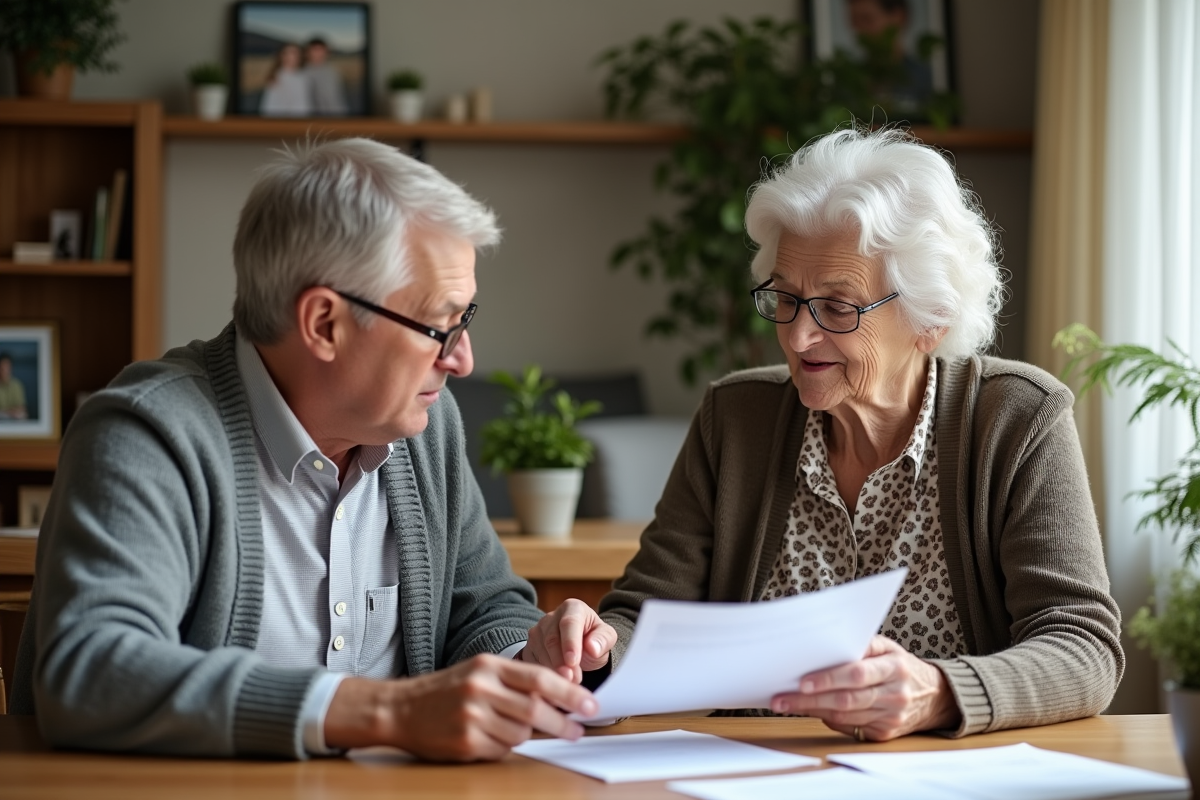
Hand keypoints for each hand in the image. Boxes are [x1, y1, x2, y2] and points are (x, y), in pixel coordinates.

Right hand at [324, 654, 598, 760]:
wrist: (399, 709)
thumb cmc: (445, 689)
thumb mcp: (479, 671)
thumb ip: (514, 681)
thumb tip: (557, 697)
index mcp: (489, 665)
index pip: (540, 678)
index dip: (569, 693)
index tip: (590, 704)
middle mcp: (481, 688)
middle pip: (536, 709)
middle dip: (562, 722)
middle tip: (577, 729)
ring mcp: (472, 716)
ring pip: (521, 733)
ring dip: (529, 736)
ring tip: (519, 730)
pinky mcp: (465, 742)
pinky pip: (502, 749)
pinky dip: (506, 747)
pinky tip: (495, 738)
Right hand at [521, 599, 616, 682]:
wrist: (582, 647)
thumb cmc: (593, 640)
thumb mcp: (606, 638)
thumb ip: (603, 640)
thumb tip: (593, 647)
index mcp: (572, 608)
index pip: (569, 623)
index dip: (570, 643)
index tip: (573, 662)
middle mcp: (550, 617)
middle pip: (551, 639)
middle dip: (561, 661)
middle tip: (572, 679)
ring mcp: (537, 632)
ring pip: (540, 652)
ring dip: (553, 670)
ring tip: (568, 683)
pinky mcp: (529, 647)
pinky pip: (531, 662)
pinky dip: (543, 674)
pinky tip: (554, 684)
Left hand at [770, 635, 960, 740]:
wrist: (934, 695)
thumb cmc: (899, 665)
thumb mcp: (887, 647)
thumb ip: (860, 644)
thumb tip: (823, 646)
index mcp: (895, 666)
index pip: (858, 673)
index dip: (829, 678)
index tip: (801, 681)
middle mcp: (896, 694)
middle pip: (847, 699)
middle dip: (810, 700)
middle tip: (781, 698)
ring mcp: (892, 717)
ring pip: (845, 717)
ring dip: (812, 711)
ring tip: (787, 704)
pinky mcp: (886, 733)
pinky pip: (851, 728)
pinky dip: (829, 720)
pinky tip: (812, 711)